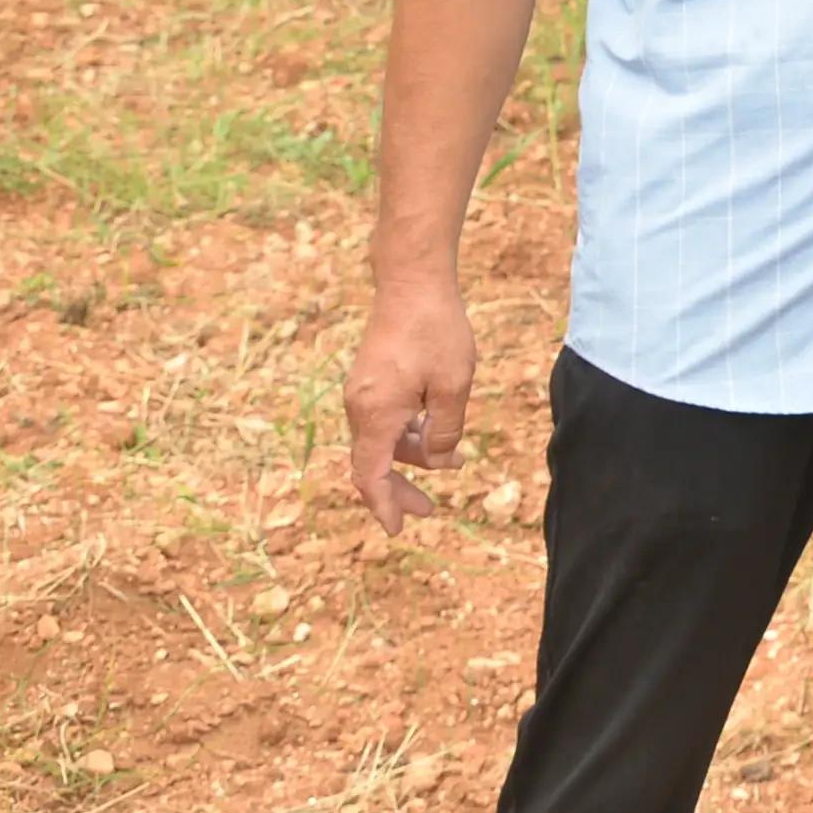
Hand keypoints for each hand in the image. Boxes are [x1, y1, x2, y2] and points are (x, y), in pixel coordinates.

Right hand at [343, 277, 478, 533]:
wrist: (412, 281)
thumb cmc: (435, 330)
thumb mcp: (453, 385)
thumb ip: (444, 429)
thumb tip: (438, 457)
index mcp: (375, 415)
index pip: (370, 477)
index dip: (383, 506)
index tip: (397, 530)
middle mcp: (359, 407)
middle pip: (372, 464)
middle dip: (400, 489)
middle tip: (429, 511)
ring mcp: (362, 392)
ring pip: (381, 441)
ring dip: (411, 457)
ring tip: (453, 463)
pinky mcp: (371, 379)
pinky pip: (384, 420)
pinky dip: (406, 434)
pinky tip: (435, 433)